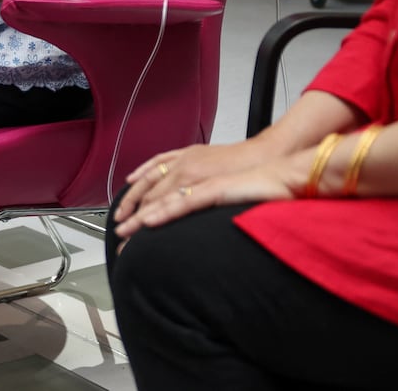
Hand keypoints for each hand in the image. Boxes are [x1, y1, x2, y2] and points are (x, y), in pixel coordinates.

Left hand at [113, 149, 307, 244]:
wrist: (279, 165)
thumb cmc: (252, 173)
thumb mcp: (215, 177)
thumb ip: (197, 188)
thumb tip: (186, 203)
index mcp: (185, 163)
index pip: (150, 184)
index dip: (133, 202)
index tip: (122, 219)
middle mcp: (185, 167)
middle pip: (149, 193)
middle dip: (130, 214)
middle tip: (118, 234)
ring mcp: (197, 176)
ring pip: (160, 198)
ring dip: (139, 219)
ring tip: (125, 235)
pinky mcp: (211, 187)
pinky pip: (181, 201)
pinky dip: (162, 212)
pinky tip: (149, 223)